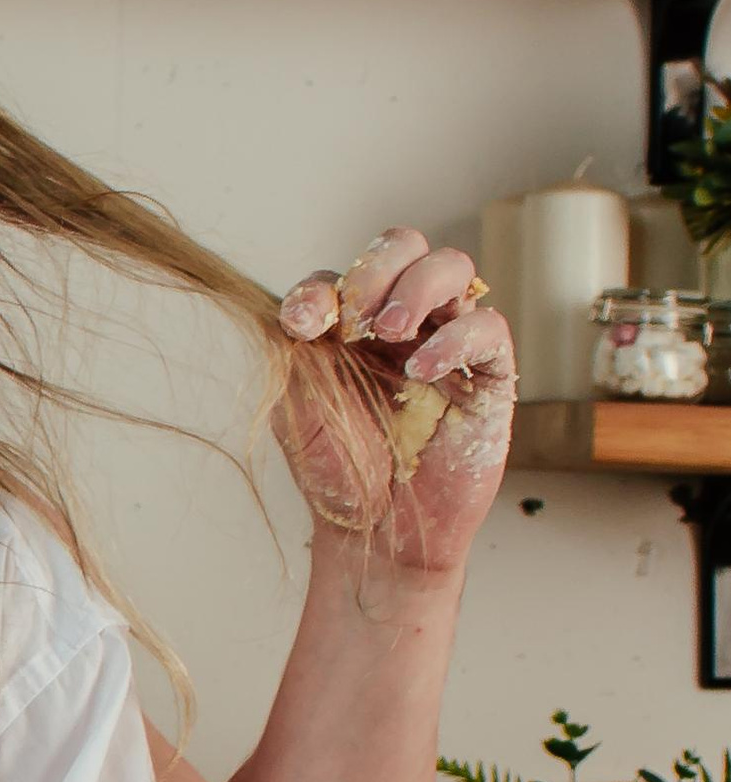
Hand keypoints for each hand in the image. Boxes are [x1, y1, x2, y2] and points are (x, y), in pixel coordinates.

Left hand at [274, 226, 513, 573]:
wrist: (376, 534)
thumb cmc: (339, 473)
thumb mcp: (298, 410)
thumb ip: (293, 354)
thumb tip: (296, 308)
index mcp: (353, 326)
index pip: (343, 273)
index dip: (322, 288)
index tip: (301, 323)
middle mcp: (403, 324)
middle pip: (407, 247)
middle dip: (379, 265)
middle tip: (359, 312)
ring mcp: (447, 343)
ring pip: (453, 269)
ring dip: (418, 287)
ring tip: (392, 329)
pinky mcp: (487, 376)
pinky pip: (487, 329)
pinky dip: (455, 338)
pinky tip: (421, 371)